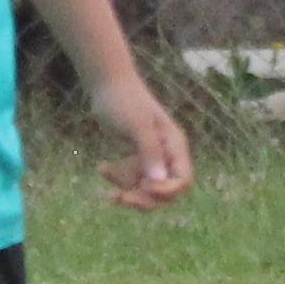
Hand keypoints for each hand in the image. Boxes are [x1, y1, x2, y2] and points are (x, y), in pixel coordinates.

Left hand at [96, 81, 192, 210]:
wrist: (107, 85)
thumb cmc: (125, 100)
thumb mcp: (137, 125)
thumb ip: (150, 152)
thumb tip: (159, 181)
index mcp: (174, 145)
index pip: (182, 180)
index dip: (166, 191)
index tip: (143, 186)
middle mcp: (166, 154)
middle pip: (165, 192)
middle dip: (144, 199)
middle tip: (122, 197)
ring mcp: (150, 157)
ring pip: (145, 189)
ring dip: (127, 191)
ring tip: (108, 186)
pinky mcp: (135, 157)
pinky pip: (130, 179)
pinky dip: (117, 179)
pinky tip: (102, 168)